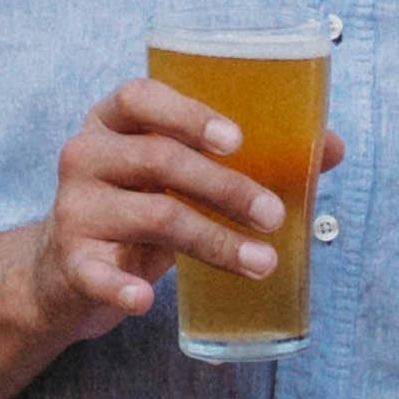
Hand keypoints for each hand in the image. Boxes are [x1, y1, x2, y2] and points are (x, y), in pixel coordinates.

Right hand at [22, 73, 322, 336]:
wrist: (67, 268)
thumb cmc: (140, 206)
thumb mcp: (180, 175)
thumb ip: (244, 157)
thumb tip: (331, 146)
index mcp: (113, 121)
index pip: (140, 97)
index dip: (189, 114)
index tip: (237, 139)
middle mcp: (86, 155)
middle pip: (160, 159)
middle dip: (226, 187)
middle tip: (275, 215)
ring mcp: (74, 208)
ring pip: (152, 216)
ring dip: (215, 241)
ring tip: (261, 263)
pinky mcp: (70, 260)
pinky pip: (96, 273)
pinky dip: (121, 287)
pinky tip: (145, 301)